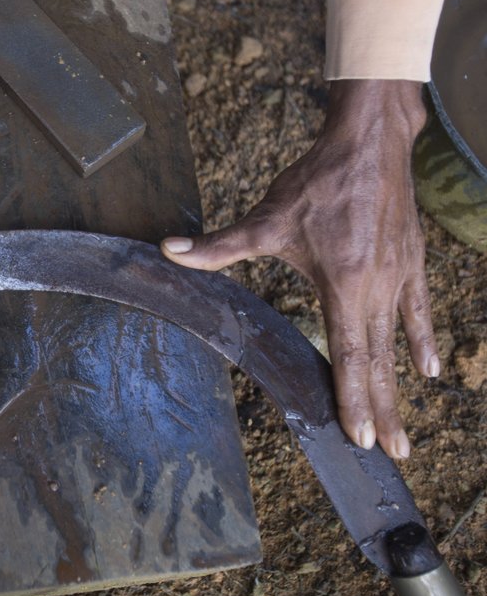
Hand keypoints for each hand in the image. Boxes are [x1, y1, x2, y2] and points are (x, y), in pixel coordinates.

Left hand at [161, 80, 438, 458]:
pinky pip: (419, 310)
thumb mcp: (266, 217)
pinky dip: (422, 340)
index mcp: (343, 283)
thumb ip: (219, 246)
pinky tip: (426, 367)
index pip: (349, 354)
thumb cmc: (317, 181)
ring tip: (405, 429)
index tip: (360, 437)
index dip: (352, 397)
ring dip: (400, 387)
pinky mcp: (411, 262)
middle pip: (378, 361)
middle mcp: (376, 286)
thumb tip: (167, 251)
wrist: (369, 142)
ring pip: (399, 344)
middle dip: (382, 410)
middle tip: (393, 453)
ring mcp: (399, 275)